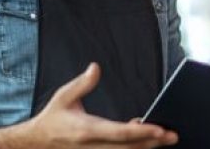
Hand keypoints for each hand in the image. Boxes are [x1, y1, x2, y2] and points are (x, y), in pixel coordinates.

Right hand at [18, 63, 178, 147]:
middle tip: (173, 135)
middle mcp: (94, 146)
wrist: (37, 142)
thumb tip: (96, 68)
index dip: (142, 131)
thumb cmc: (53, 118)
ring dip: (146, 146)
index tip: (159, 128)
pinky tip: (145, 138)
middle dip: (153, 142)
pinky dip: (134, 148)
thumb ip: (82, 84)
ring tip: (165, 137)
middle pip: (129, 147)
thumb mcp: (64, 97)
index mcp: (87, 130)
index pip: (120, 132)